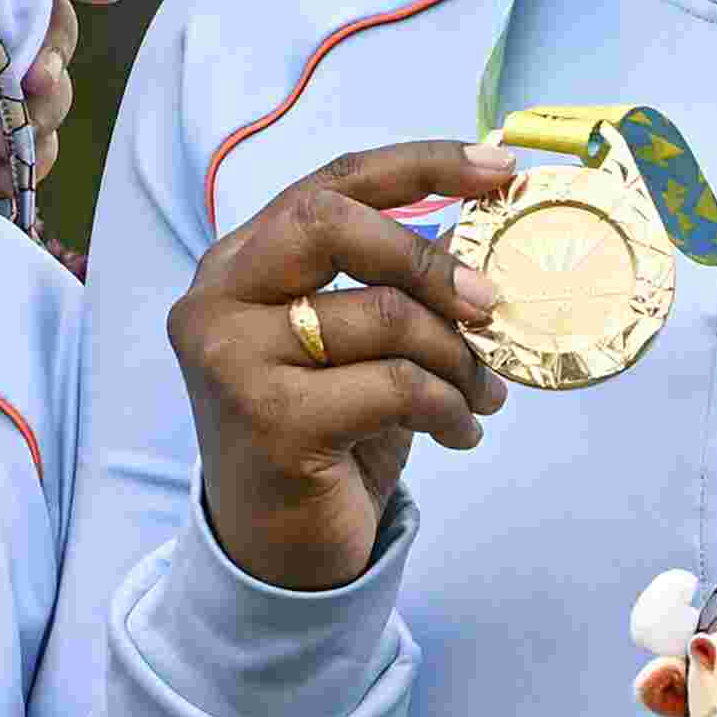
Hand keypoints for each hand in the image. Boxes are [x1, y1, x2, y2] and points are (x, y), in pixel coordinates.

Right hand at [173, 138, 519, 590]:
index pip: (327, 185)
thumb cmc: (324, 435)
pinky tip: (457, 434)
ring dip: (457, 357)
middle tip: (492, 304)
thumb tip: (484, 224)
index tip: (500, 171)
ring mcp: (231, 359)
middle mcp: (216, 300)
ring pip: (380, 314)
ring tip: (483, 393)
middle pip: (329, 222)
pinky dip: (448, 408)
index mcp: (236, 266)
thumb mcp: (359, 346)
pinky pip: (394, 386)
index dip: (419, 166)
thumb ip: (396, 282)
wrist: (277, 549)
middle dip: (429, 258)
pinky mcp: (268, 419)